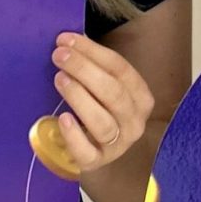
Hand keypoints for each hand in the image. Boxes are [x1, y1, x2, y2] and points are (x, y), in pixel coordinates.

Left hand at [49, 32, 154, 173]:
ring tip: (59, 79)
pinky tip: (63, 118)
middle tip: (59, 56)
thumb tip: (68, 41)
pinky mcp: (97, 162)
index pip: (120, 69)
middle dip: (84, 70)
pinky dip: (74, 135)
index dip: (93, 51)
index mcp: (141, 97)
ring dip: (80, 97)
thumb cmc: (96, 109)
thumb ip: (93, 67)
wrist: (92, 151)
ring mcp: (118, 145)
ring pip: (103, 122)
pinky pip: (87, 151)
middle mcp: (135, 122)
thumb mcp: (102, 87)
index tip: (66, 39)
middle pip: (113, 93)